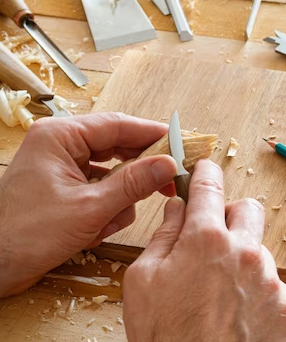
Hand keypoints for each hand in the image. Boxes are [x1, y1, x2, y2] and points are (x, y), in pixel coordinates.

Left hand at [0, 112, 176, 296]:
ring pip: (113, 172)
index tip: (183, 144)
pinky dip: (106, 209)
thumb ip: (133, 184)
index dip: (154, 134)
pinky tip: (96, 229)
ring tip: (107, 222)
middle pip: (118, 147)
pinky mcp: (66, 188)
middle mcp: (62, 146)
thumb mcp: (90, 208)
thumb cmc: (27, 234)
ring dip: (119, 199)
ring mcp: (63, 167)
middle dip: (139, 172)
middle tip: (170, 181)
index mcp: (60, 137)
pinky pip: (101, 188)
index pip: (119, 125)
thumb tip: (169, 164)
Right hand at [123, 160, 285, 341]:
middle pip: (248, 208)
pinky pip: (271, 280)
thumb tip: (178, 210)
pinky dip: (254, 286)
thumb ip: (164, 237)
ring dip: (241, 255)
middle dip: (230, 214)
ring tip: (218, 288)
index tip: (204, 169)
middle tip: (212, 235)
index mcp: (206, 239)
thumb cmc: (165, 337)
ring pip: (258, 247)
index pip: (210, 185)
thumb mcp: (143, 282)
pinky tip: (235, 309)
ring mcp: (269, 278)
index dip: (205, 171)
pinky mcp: (284, 304)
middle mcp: (244, 251)